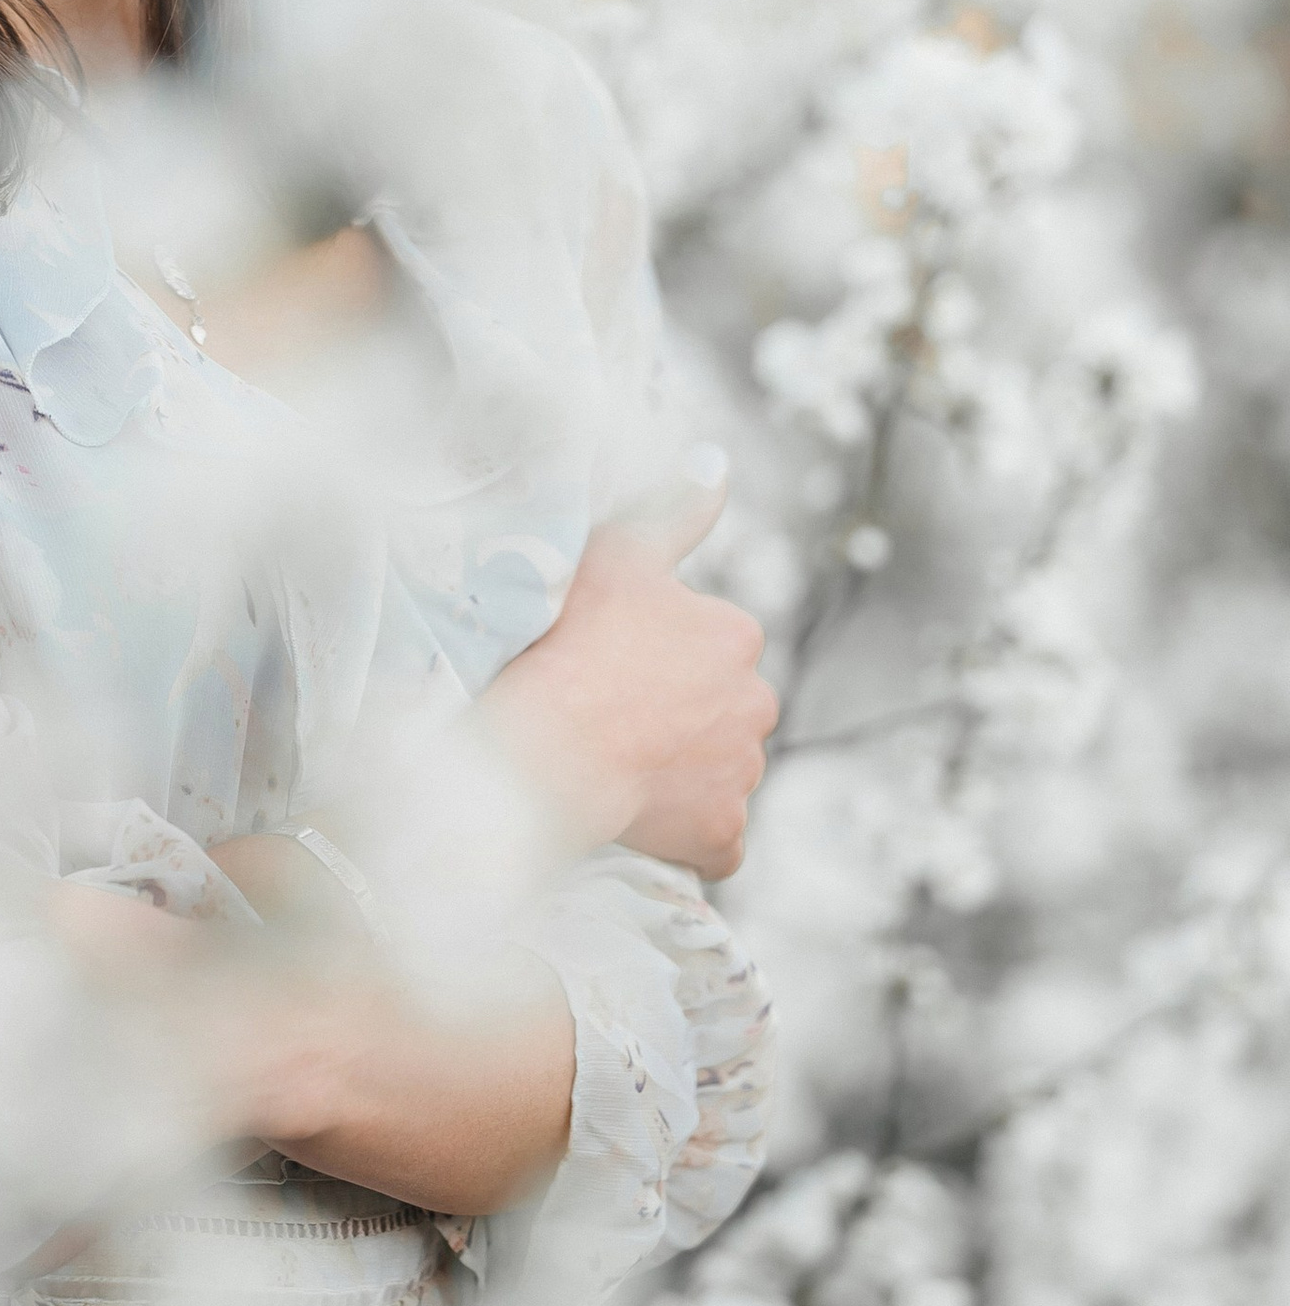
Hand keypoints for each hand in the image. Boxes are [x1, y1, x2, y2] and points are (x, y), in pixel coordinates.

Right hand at [481, 456, 775, 878]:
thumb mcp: (616, 552)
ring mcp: (741, 775)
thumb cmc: (572, 641)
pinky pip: (715, 841)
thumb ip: (673, 511)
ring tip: (615, 770)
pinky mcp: (722, 835)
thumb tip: (716, 464)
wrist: (549, 746)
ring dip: (681, 775)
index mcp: (736, 635)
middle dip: (683, 718)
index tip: (613, 666)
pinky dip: (688, 837)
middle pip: (723, 712)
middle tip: (614, 721)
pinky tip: (643, 823)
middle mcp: (757, 704)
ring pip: (718, 773)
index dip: (658, 658)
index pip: (711, 647)